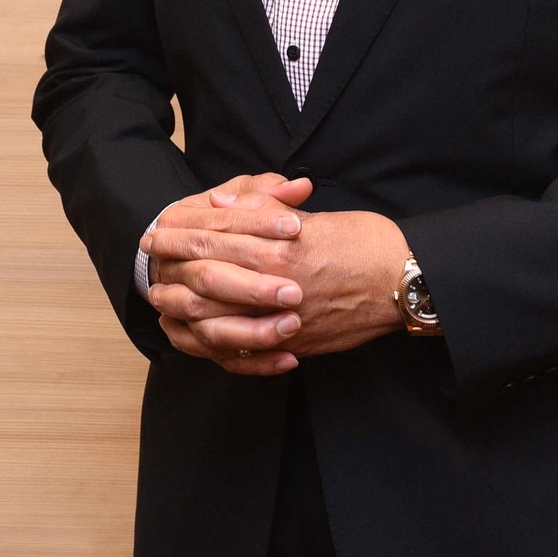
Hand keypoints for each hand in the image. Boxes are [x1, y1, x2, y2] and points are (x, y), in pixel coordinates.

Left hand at [145, 194, 412, 363]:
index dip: (179, 234)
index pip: (213, 238)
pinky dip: (220, 346)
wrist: (408, 281)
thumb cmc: (366, 241)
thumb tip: (218, 203)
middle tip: (149, 261)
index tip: (156, 230)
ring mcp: (285, 319)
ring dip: (185, 310)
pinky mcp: (297, 344)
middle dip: (172, 268)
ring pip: (218, 321)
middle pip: (206, 278)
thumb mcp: (313, 216)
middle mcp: (277, 285)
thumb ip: (261, 212)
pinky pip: (246, 353)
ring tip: (163, 302)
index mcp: (279, 246)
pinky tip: (201, 338)